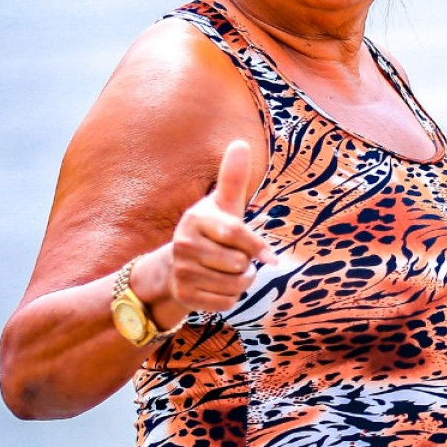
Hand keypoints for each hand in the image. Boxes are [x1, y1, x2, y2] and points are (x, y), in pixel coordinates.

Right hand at [136, 139, 273, 327]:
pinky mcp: (184, 296)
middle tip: (234, 258)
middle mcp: (184, 245)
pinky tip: (216, 286)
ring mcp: (181, 273)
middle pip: (239, 264)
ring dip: (241, 282)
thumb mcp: (222, 204)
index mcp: (196, 220)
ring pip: (235, 286)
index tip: (272, 259)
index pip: (235, 234)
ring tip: (226, 271)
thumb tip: (241, 143)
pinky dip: (230, 298)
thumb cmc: (210, 230)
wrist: (174, 267)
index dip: (257, 247)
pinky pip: (226, 303)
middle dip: (247, 265)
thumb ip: (233, 178)